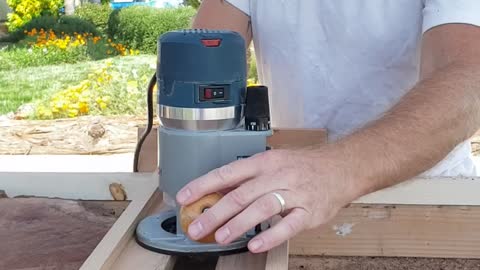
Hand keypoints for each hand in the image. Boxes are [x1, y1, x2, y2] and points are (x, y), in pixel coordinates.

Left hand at [176, 148, 364, 252]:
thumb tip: (216, 191)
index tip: (184, 197)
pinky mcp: (309, 212)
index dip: (203, 184)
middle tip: (197, 227)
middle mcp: (277, 175)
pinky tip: (254, 245)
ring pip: (262, 207)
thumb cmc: (302, 166)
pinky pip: (288, 225)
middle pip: (241, 193)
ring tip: (221, 237)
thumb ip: (247, 177)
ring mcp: (294, 193)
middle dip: (215, 212)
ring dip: (238, 223)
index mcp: (264, 162)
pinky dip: (270, 236)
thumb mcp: (273, 162)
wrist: (340, 168)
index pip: (227, 172)